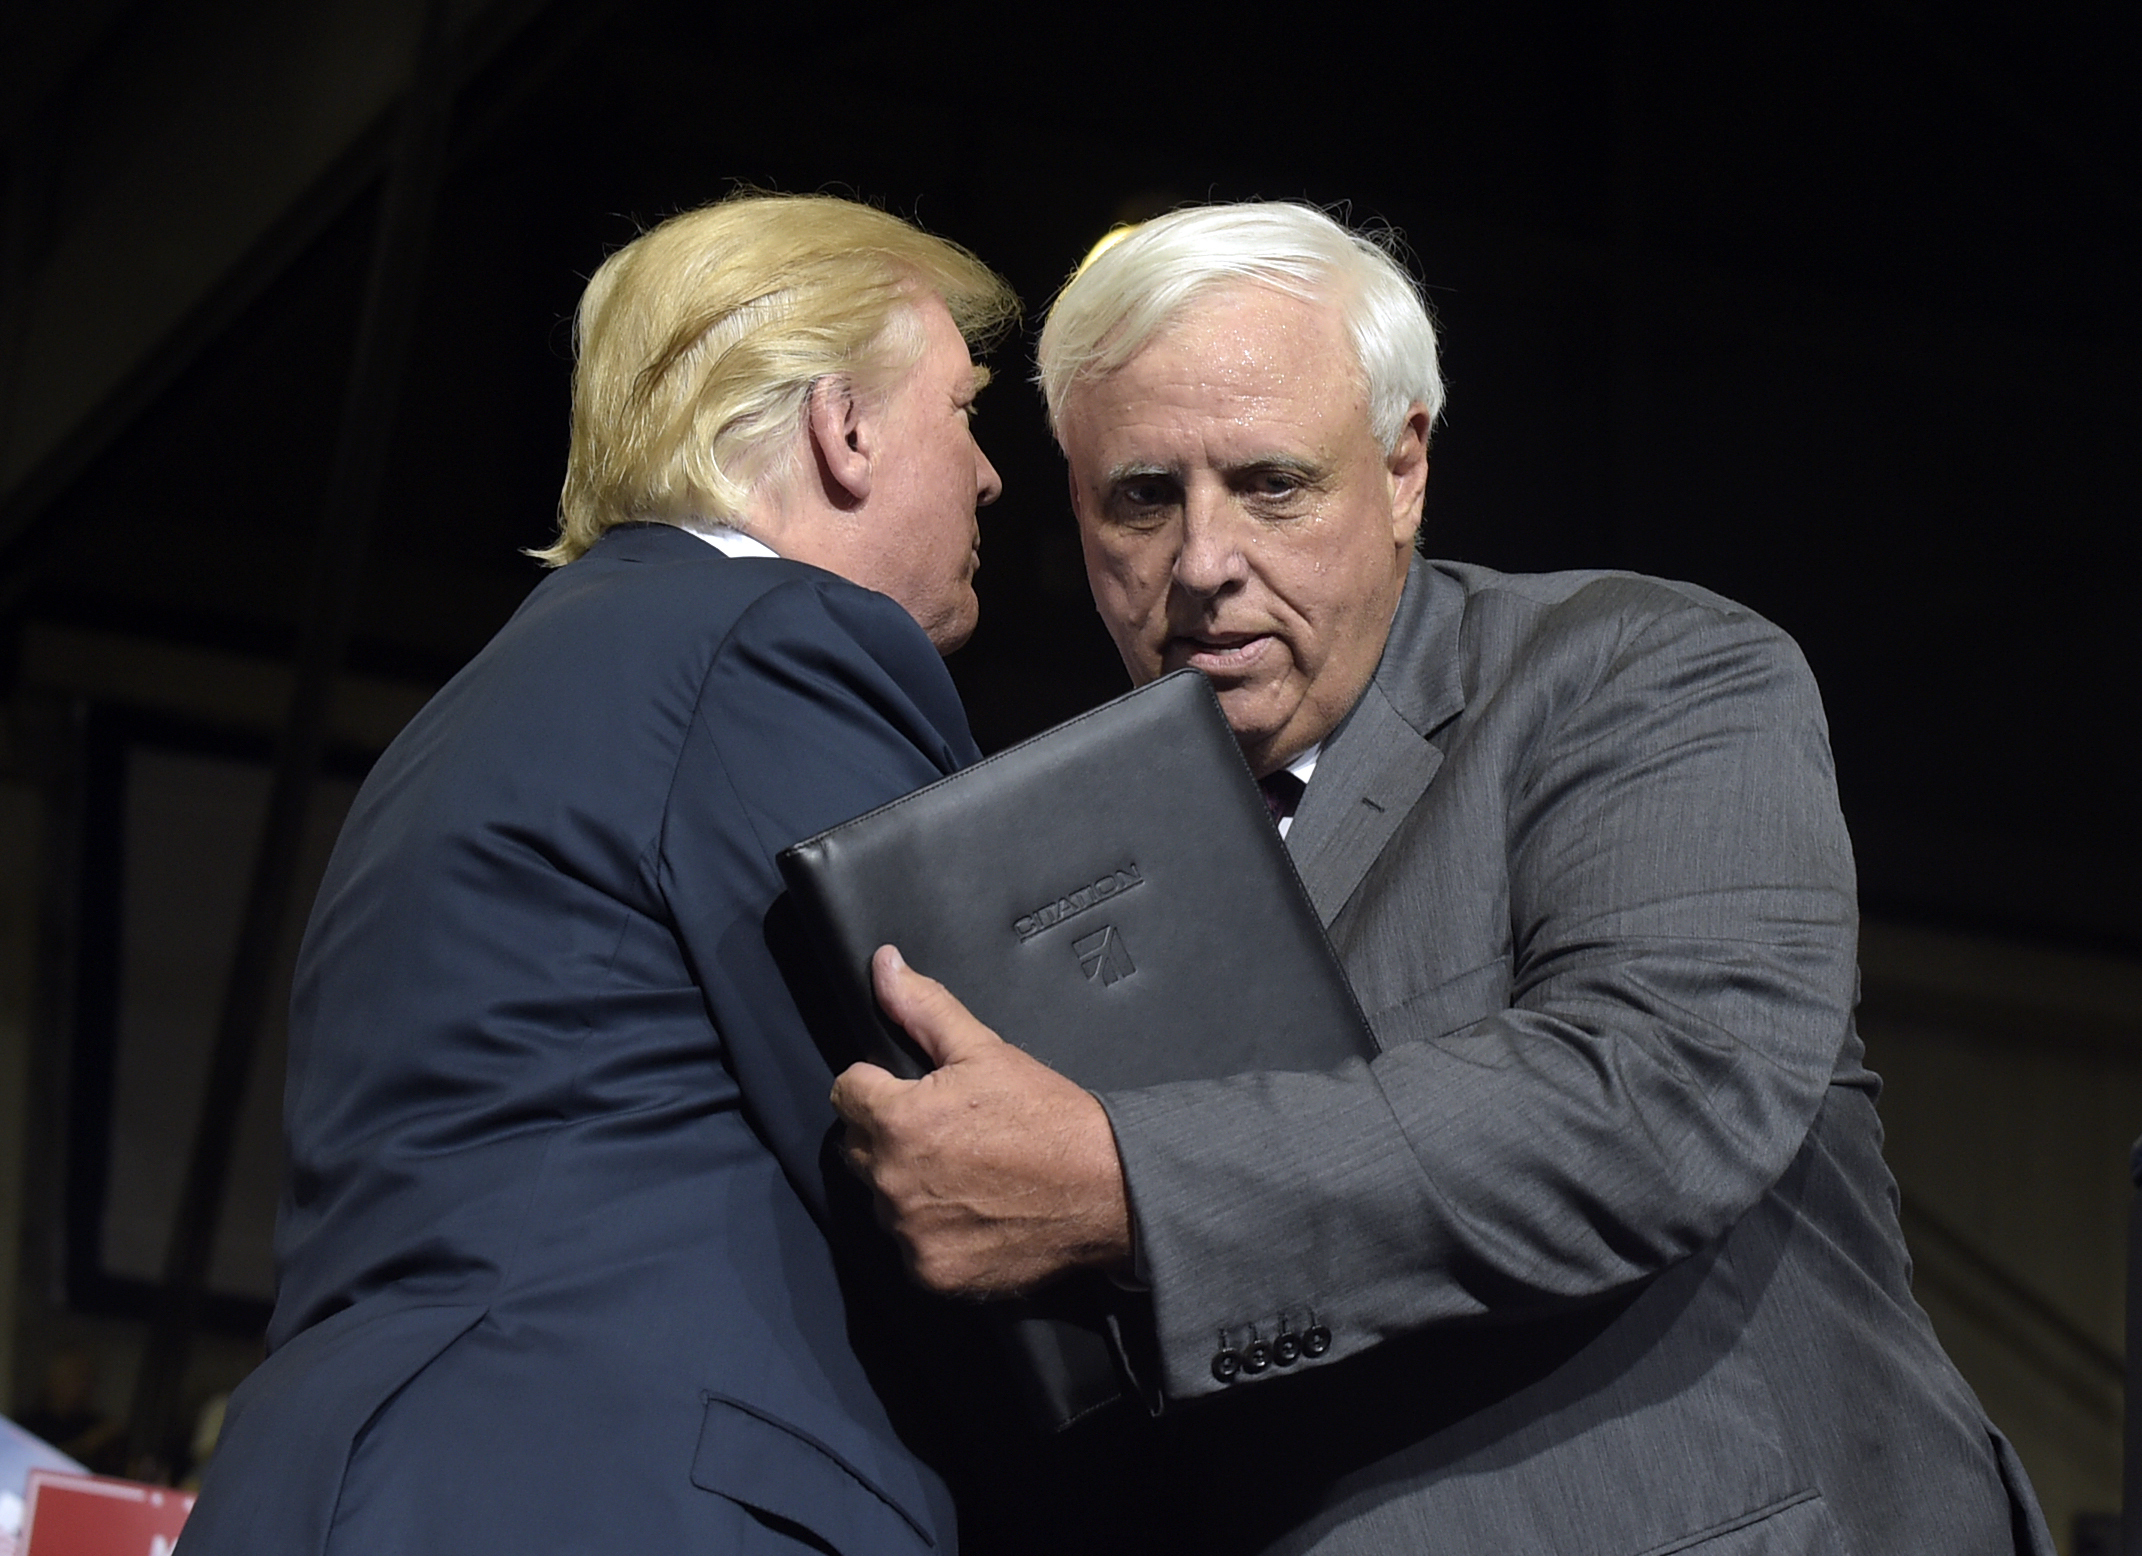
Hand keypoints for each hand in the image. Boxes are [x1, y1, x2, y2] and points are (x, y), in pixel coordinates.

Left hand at [829, 945, 1132, 1295]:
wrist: (1107, 1191)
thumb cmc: (1048, 1116)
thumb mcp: (985, 1049)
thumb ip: (922, 1007)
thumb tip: (882, 963)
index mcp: (897, 1120)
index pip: (846, 1093)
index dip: (878, 1086)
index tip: (915, 1093)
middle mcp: (892, 1182)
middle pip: (856, 1149)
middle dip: (886, 1135)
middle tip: (945, 1132)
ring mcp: (910, 1234)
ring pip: (882, 1201)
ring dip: (907, 1187)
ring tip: (964, 1174)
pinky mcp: (932, 1275)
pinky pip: (911, 1248)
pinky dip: (934, 1234)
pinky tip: (973, 1214)